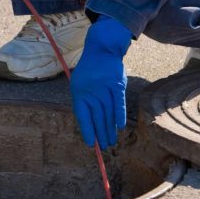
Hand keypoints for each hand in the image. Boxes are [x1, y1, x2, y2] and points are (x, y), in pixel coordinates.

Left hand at [70, 15, 131, 149]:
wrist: (101, 51)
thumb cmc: (89, 71)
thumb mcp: (79, 84)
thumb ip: (83, 102)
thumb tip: (88, 123)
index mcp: (80, 94)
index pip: (83, 116)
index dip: (87, 130)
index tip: (91, 144)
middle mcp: (92, 93)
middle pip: (97, 118)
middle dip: (100, 134)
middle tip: (104, 148)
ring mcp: (105, 89)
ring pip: (107, 113)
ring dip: (109, 129)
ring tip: (111, 142)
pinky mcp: (117, 85)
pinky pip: (118, 103)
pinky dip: (119, 115)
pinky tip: (120, 127)